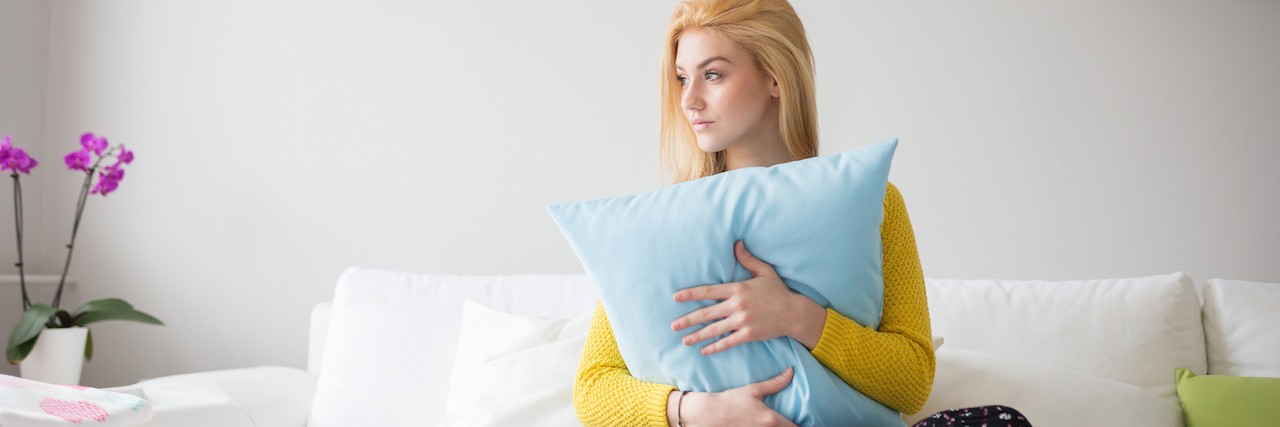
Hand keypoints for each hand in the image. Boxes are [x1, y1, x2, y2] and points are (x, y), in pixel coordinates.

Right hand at [667, 367, 798, 426]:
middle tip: (796, 422)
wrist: (709, 414)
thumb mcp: (754, 390)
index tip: (809, 423)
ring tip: (784, 424)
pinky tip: (765, 426)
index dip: (803, 426)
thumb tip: (791, 372)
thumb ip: (775, 383)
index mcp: (771, 420)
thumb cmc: (731, 401)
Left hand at [671, 241, 826, 354]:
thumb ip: (748, 259)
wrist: (794, 313)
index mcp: (738, 289)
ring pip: (714, 330)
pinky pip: (728, 342)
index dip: (690, 294)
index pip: (708, 292)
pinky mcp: (748, 334)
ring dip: (697, 336)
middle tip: (673, 325)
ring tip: (684, 339)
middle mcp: (737, 305)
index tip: (675, 297)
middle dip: (688, 320)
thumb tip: (736, 243)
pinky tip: (703, 350)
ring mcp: (742, 321)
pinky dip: (715, 347)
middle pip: (707, 313)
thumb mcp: (764, 272)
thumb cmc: (778, 291)